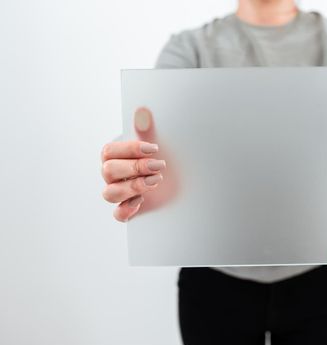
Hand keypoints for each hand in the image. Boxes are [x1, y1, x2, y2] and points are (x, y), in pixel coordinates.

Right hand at [101, 107, 177, 221]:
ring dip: (132, 186)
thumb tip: (142, 111)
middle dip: (135, 167)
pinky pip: (118, 214)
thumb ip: (148, 129)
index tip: (153, 148)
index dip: (129, 150)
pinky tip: (141, 201)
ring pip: (109, 193)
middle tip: (159, 165)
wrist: (183, 180)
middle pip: (108, 171)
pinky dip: (126, 209)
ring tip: (156, 181)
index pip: (109, 151)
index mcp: (116, 156)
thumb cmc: (164, 158)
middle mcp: (114, 175)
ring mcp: (121, 193)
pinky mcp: (129, 209)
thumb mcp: (158, 143)